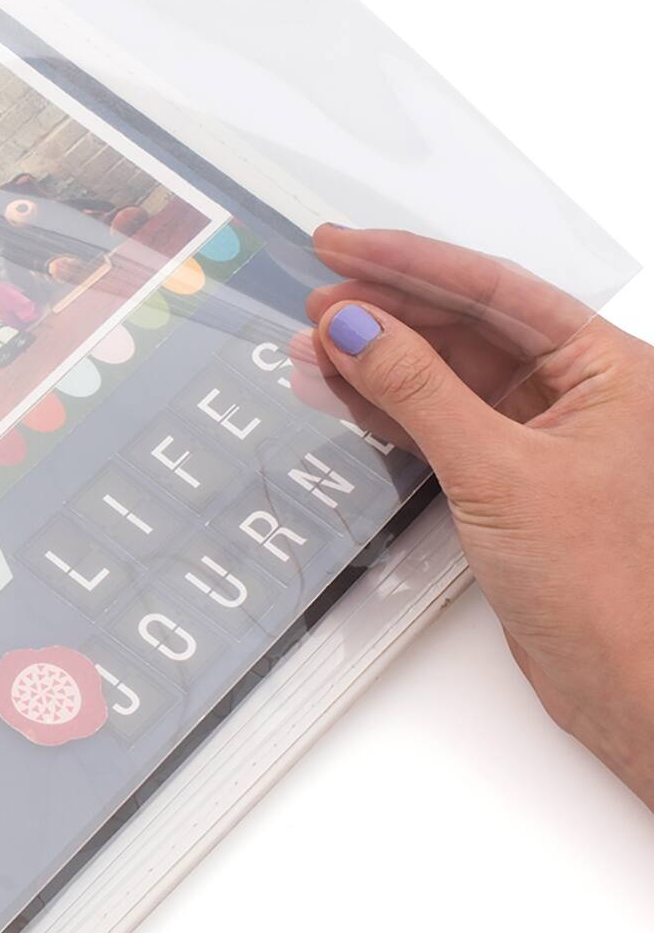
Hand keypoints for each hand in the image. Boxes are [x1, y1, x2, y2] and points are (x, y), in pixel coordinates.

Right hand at [294, 225, 653, 808]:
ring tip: (311, 347)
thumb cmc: (609, 587)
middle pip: (466, 327)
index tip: (341, 245)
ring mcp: (543, 437)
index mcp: (609, 369)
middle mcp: (581, 393)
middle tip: (314, 302)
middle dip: (385, 313)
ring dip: (376, 361)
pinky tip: (339, 392)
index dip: (410, 263)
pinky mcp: (511, 481)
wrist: (631, 688)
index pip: (495, 290)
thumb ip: (418, 393)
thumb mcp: (500, 473)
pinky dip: (387, 408)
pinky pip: (438, 423)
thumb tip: (355, 327)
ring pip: (444, 377)